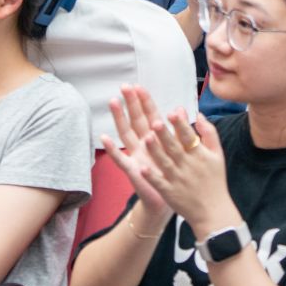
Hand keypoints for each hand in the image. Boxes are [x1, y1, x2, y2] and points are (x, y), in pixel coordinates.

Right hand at [100, 87, 176, 218]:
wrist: (168, 198)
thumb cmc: (172, 172)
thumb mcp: (180, 149)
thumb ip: (180, 130)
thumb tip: (182, 108)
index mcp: (156, 138)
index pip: (150, 115)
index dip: (144, 101)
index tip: (138, 86)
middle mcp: (144, 144)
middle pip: (135, 120)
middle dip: (130, 103)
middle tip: (124, 87)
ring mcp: (136, 155)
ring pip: (126, 133)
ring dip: (119, 118)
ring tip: (113, 102)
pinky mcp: (132, 170)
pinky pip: (120, 159)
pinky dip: (112, 149)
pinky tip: (104, 138)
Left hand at [137, 106, 230, 231]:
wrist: (213, 211)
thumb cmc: (215, 180)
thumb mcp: (218, 155)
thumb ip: (209, 133)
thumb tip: (199, 114)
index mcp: (200, 155)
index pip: (189, 137)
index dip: (180, 125)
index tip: (173, 112)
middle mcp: (188, 166)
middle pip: (174, 148)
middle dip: (165, 135)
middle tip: (155, 122)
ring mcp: (178, 179)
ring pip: (164, 163)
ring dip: (155, 151)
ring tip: (146, 138)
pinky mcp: (170, 192)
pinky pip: (159, 183)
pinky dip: (151, 176)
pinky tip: (142, 168)